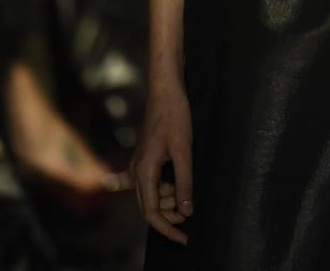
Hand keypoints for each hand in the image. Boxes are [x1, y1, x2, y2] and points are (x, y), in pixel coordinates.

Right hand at [131, 74, 193, 245]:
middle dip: (170, 216)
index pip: (151, 213)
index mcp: (144, 171)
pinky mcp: (146, 159)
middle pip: (150, 207)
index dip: (168, 229)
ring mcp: (140, 165)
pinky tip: (181, 183)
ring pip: (152, 196)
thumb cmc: (174, 117)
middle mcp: (137, 171)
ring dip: (170, 201)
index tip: (185, 238)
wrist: (165, 91)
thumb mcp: (184, 151)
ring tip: (189, 194)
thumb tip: (186, 211)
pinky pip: (154, 184)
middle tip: (192, 215)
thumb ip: (185, 183)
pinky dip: (168, 189)